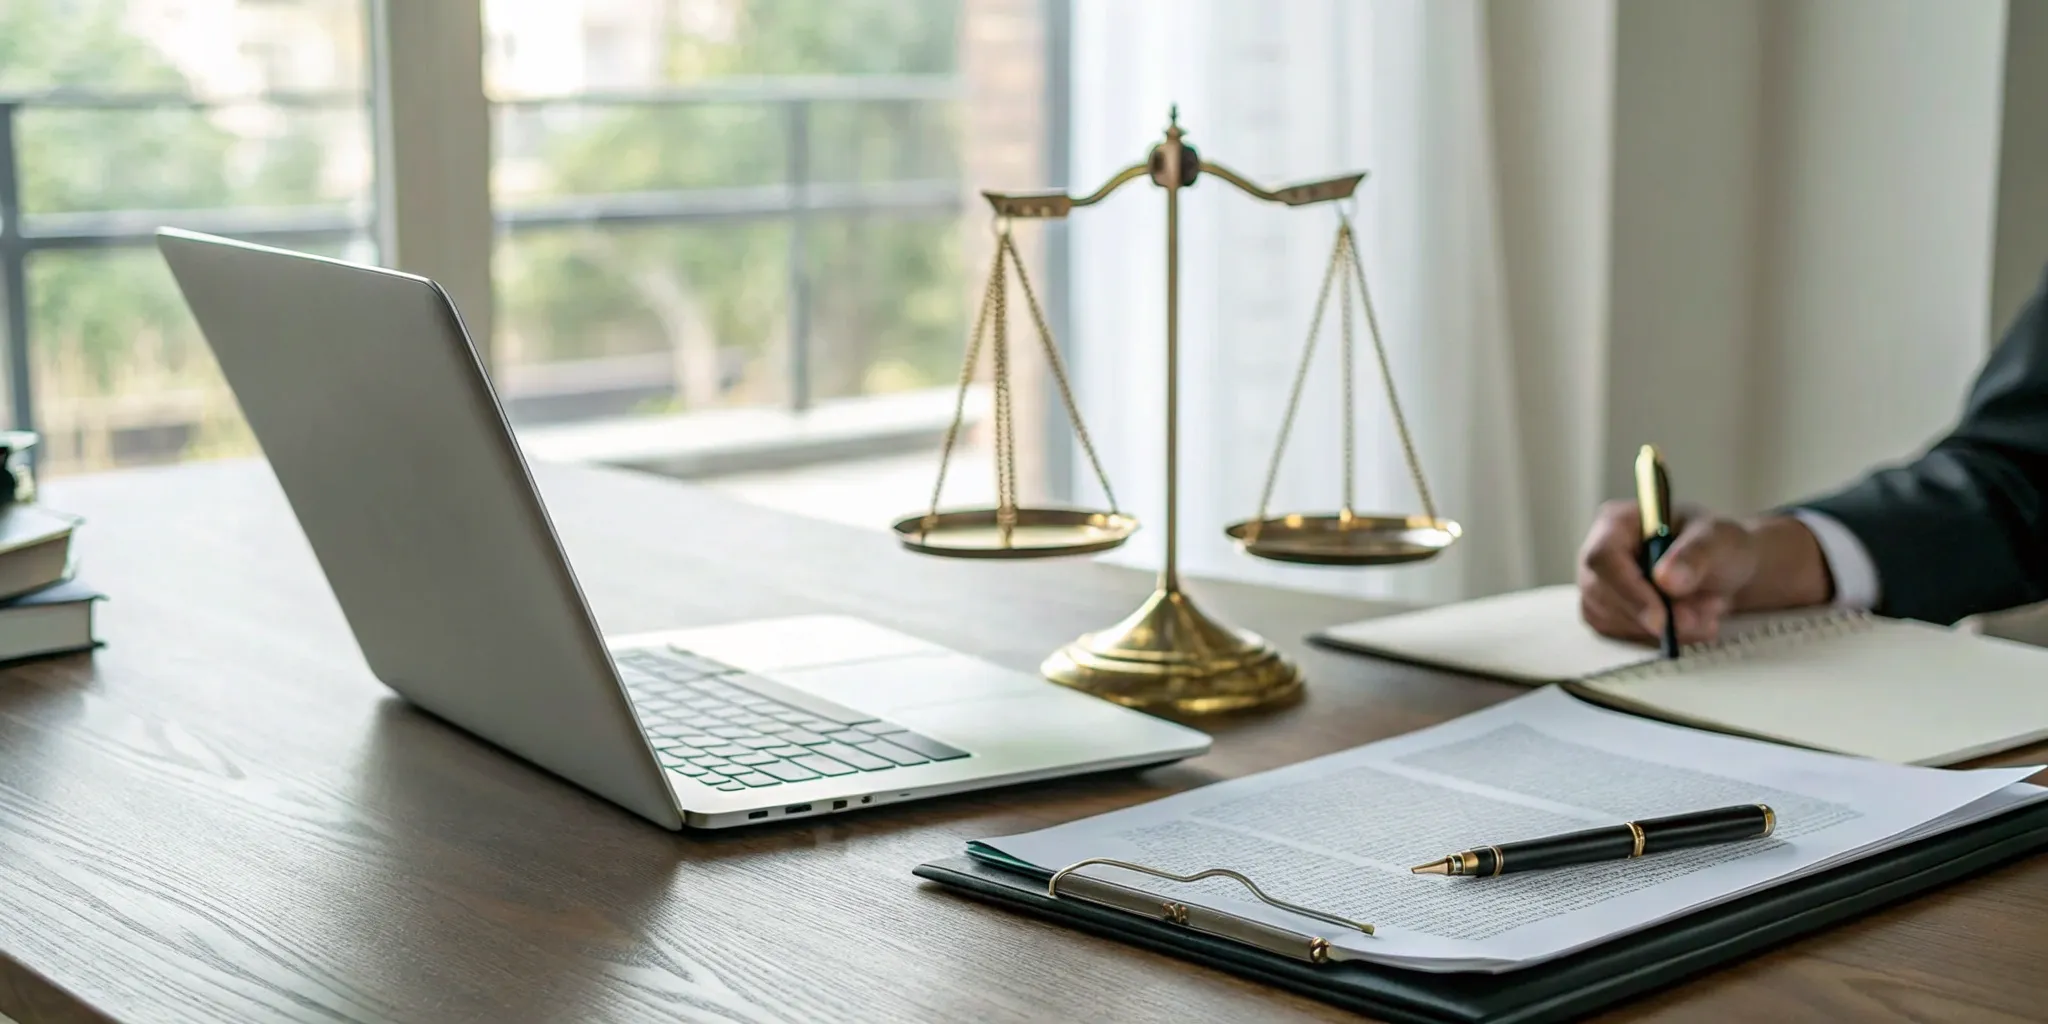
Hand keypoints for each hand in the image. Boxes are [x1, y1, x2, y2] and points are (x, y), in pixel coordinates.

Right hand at [1576, 501, 1763, 645]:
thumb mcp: (1717, 541)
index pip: (1602, 558)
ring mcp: (1600, 586)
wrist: (1727, 573)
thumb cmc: (1718, 546)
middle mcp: (1600, 555)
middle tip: (1696, 620)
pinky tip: (1687, 624)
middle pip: (1600, 593)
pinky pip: (1622, 636)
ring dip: (1661, 628)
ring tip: (1704, 613)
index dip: (1627, 589)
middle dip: (1650, 615)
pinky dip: (1658, 638)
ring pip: (1611, 620)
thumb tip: (1666, 579)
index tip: (1660, 618)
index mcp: (1617, 523)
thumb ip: (1694, 556)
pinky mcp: (1609, 614)